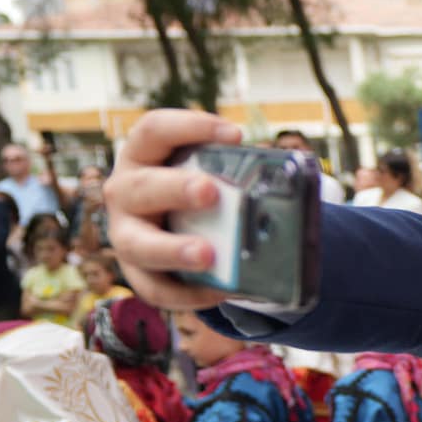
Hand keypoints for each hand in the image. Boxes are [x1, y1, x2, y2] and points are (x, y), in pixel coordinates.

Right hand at [102, 109, 242, 310]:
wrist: (178, 230)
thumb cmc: (199, 192)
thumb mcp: (212, 175)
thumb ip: (237, 174)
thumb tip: (295, 182)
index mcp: (143, 156)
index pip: (154, 130)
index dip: (190, 128)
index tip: (234, 135)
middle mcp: (126, 193)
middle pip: (142, 187)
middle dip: (176, 188)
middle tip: (211, 192)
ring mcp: (126, 235)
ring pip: (138, 244)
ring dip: (174, 249)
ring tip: (208, 255)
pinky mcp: (138, 273)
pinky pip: (158, 288)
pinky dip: (190, 293)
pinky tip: (222, 291)